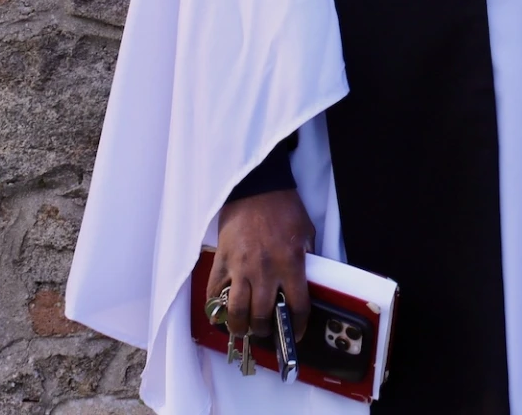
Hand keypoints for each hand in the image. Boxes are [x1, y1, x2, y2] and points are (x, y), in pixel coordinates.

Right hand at [206, 188, 314, 340]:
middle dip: (265, 330)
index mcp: (291, 264)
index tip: (295, 333)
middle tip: (265, 331)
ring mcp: (241, 267)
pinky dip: (216, 308)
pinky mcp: (222, 261)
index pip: (297, 307)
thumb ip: (306, 260)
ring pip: (237, 311)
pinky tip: (221, 313)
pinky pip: (215, 292)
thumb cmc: (284, 208)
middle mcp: (266, 270)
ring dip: (240, 326)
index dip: (296, 326)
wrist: (257, 187)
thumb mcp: (306, 233)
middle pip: (262, 315)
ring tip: (243, 329)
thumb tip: (306, 283)